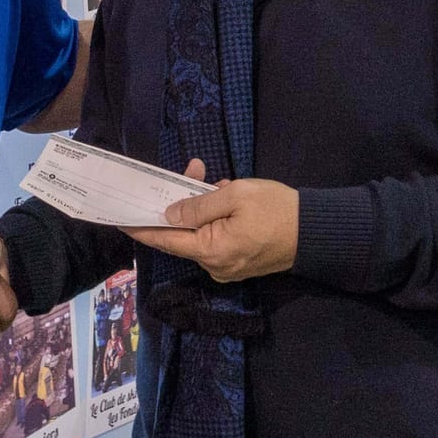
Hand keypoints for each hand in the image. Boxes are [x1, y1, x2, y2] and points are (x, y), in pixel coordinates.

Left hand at [124, 159, 299, 282]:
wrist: (318, 232)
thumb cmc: (277, 210)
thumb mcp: (235, 196)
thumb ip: (198, 205)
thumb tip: (169, 214)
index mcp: (210, 251)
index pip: (165, 240)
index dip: (141, 227)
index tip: (119, 217)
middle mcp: (214, 265)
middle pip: (184, 233)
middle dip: (182, 202)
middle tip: (194, 170)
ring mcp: (228, 267)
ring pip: (202, 233)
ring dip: (203, 207)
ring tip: (221, 181)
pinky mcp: (239, 262)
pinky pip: (217, 238)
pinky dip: (217, 218)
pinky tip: (228, 195)